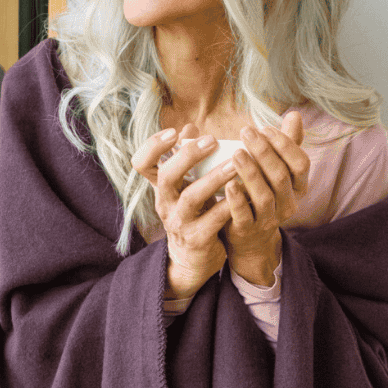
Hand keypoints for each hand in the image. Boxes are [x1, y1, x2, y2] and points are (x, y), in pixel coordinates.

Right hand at [131, 123, 236, 298]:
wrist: (192, 261)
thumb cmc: (193, 215)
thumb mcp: (185, 188)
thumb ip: (186, 159)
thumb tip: (189, 126)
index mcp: (161, 188)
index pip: (142, 163)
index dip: (153, 146)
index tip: (173, 132)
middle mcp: (165, 204)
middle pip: (166, 176)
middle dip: (188, 156)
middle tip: (211, 140)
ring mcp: (180, 223)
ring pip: (191, 198)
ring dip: (213, 179)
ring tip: (234, 164)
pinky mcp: (197, 240)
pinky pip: (213, 220)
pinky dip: (228, 205)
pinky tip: (245, 193)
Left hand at [222, 111, 308, 285]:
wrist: (249, 237)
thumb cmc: (262, 193)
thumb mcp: (276, 170)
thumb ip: (286, 144)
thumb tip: (295, 114)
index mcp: (298, 187)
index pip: (300, 163)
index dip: (285, 145)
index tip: (265, 128)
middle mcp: (288, 203)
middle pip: (280, 176)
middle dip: (264, 152)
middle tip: (246, 132)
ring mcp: (269, 218)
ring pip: (264, 195)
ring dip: (250, 173)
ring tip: (236, 153)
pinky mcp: (248, 230)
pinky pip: (244, 215)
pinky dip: (237, 199)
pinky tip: (228, 184)